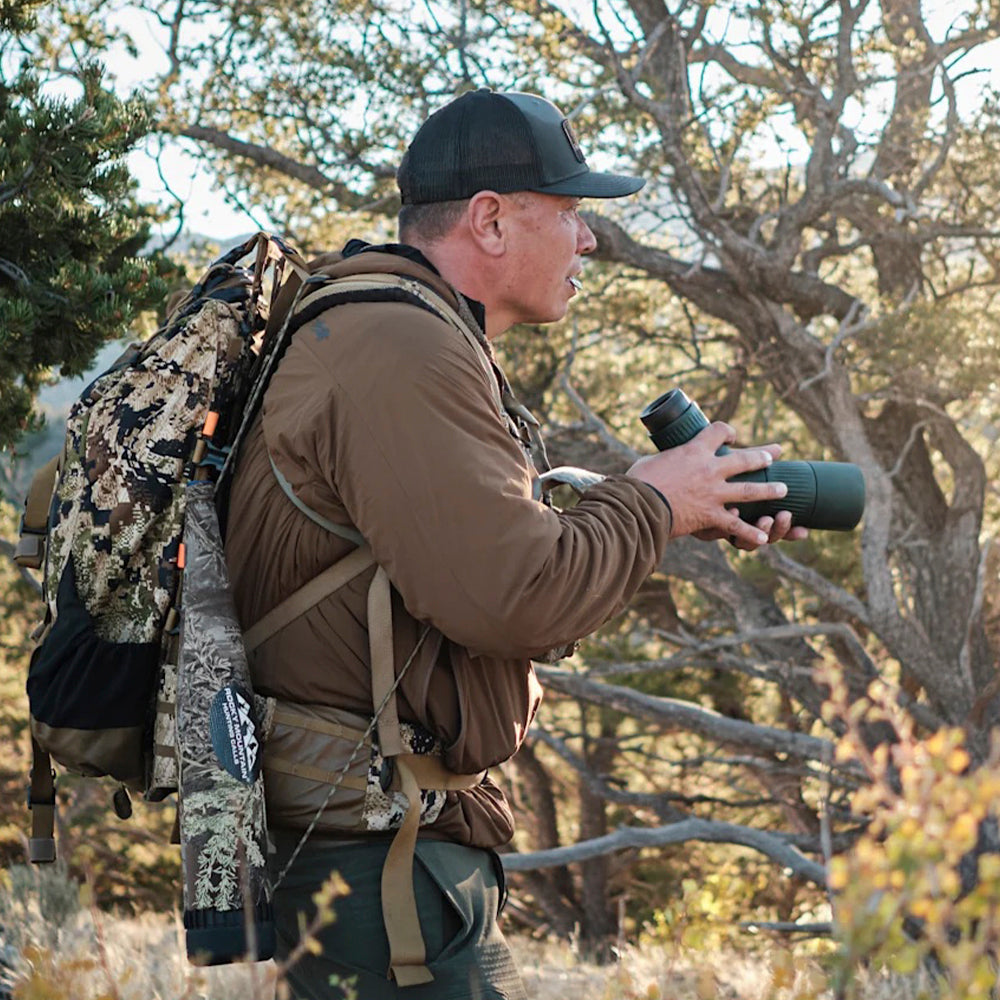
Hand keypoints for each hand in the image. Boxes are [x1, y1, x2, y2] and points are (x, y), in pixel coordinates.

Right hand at [627, 421, 799, 546]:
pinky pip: (735, 525)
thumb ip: (665, 462)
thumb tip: (661, 465)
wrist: (637, 505)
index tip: (731, 436)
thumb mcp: (651, 462)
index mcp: (693, 450)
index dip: (728, 431)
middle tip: (774, 456)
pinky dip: (750, 532)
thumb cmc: (638, 482)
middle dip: (761, 457)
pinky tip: (763, 537)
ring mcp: (713, 493)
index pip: (718, 431)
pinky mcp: (710, 515)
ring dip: (768, 490)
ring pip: (749, 491)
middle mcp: (709, 469)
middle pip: (744, 459)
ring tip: (783, 489)